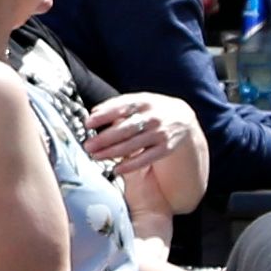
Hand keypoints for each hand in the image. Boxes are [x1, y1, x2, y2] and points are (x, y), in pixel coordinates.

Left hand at [78, 91, 197, 175]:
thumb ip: (117, 105)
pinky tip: (116, 169)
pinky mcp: (165, 148)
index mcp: (144, 102)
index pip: (122, 107)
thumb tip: (94, 112)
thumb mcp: (138, 101)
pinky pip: (146, 158)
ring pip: (133, 145)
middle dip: (105, 138)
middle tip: (88, 145)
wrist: (182, 119)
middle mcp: (153, 117)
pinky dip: (130, 165)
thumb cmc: (151, 110)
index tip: (88, 122)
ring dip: (112, 152)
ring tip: (96, 156)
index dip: (104, 115)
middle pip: (126, 129)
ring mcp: (160, 134)